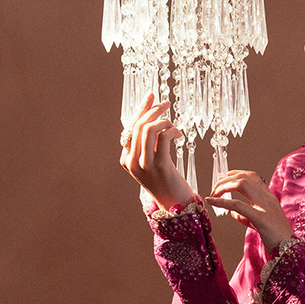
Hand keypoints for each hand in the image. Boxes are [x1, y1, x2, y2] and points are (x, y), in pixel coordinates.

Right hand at [120, 93, 194, 210]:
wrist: (175, 206)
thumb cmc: (165, 183)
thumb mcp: (151, 164)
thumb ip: (147, 146)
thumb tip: (152, 121)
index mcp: (125, 160)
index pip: (130, 128)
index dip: (141, 109)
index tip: (151, 97)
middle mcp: (132, 162)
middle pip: (139, 125)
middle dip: (153, 110)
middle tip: (166, 103)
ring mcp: (145, 165)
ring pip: (148, 129)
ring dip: (163, 119)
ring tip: (173, 123)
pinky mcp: (160, 166)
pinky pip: (163, 137)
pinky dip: (172, 130)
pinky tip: (178, 134)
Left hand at [206, 170, 294, 253]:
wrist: (290, 248)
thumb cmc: (277, 238)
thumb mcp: (260, 224)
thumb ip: (245, 217)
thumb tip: (232, 213)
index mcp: (269, 197)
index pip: (252, 176)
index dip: (236, 173)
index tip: (223, 177)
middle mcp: (267, 197)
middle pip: (244, 177)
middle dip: (225, 179)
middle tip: (214, 188)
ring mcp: (264, 206)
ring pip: (240, 185)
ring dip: (223, 187)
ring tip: (212, 194)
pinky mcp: (260, 217)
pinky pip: (238, 205)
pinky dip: (222, 202)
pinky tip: (211, 201)